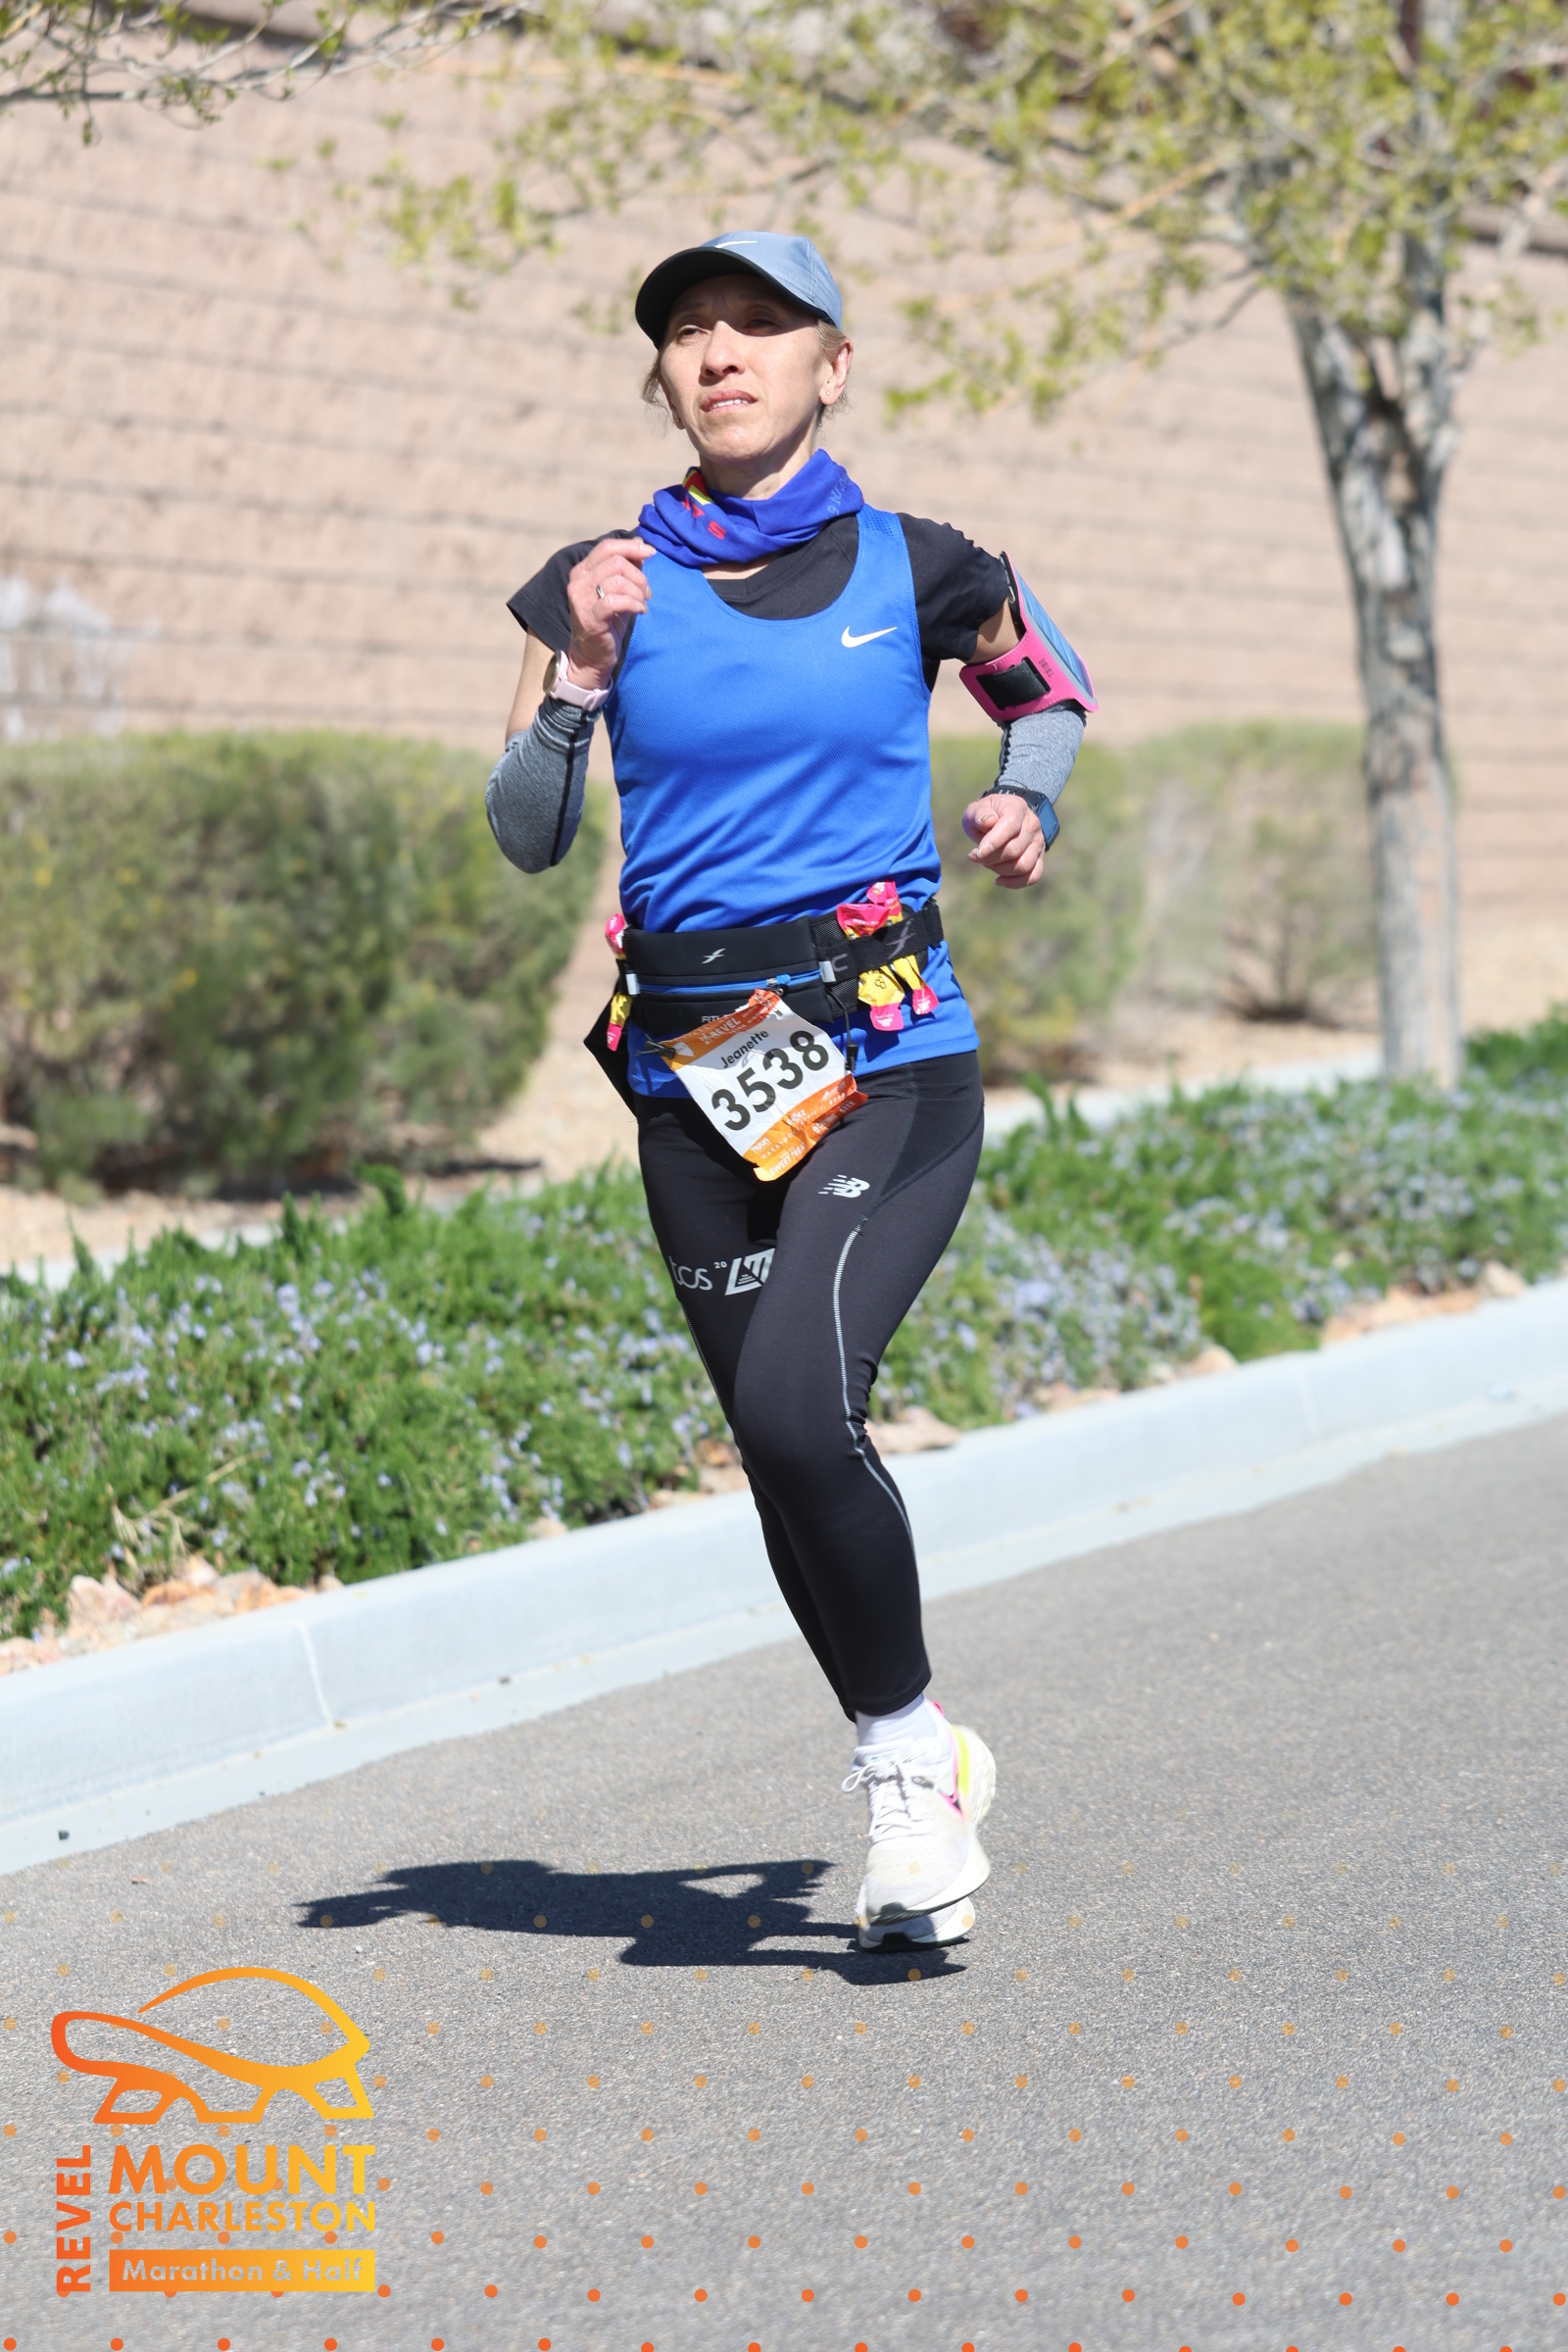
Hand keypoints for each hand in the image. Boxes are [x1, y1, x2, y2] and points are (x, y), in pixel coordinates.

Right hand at [566, 535, 654, 690]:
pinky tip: (640, 611)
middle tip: (647, 593)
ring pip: (619, 581)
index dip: (631, 547)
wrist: (592, 656)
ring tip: (643, 604)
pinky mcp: (589, 617)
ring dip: (638, 592)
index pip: (607, 547)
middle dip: (639, 576)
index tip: (651, 553)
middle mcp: (578, 581)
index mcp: (582, 570)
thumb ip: (627, 569)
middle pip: (616, 562)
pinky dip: (634, 604)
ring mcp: (581, 599)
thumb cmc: (607, 622)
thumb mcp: (618, 591)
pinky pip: (616, 601)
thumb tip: (642, 548)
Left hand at [962, 793, 1047, 888]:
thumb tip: (988, 821)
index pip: (1011, 825)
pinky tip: (998, 880)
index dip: (994, 842)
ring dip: (1000, 870)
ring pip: (1023, 866)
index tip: (978, 852)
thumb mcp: (976, 810)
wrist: (1002, 818)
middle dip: (990, 858)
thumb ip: (979, 814)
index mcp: (1017, 808)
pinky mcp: (1039, 858)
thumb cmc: (986, 816)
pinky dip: (1014, 883)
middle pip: (1014, 850)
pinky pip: (1033, 876)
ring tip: (986, 863)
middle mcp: (1032, 825)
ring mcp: (1038, 842)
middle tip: (976, 855)